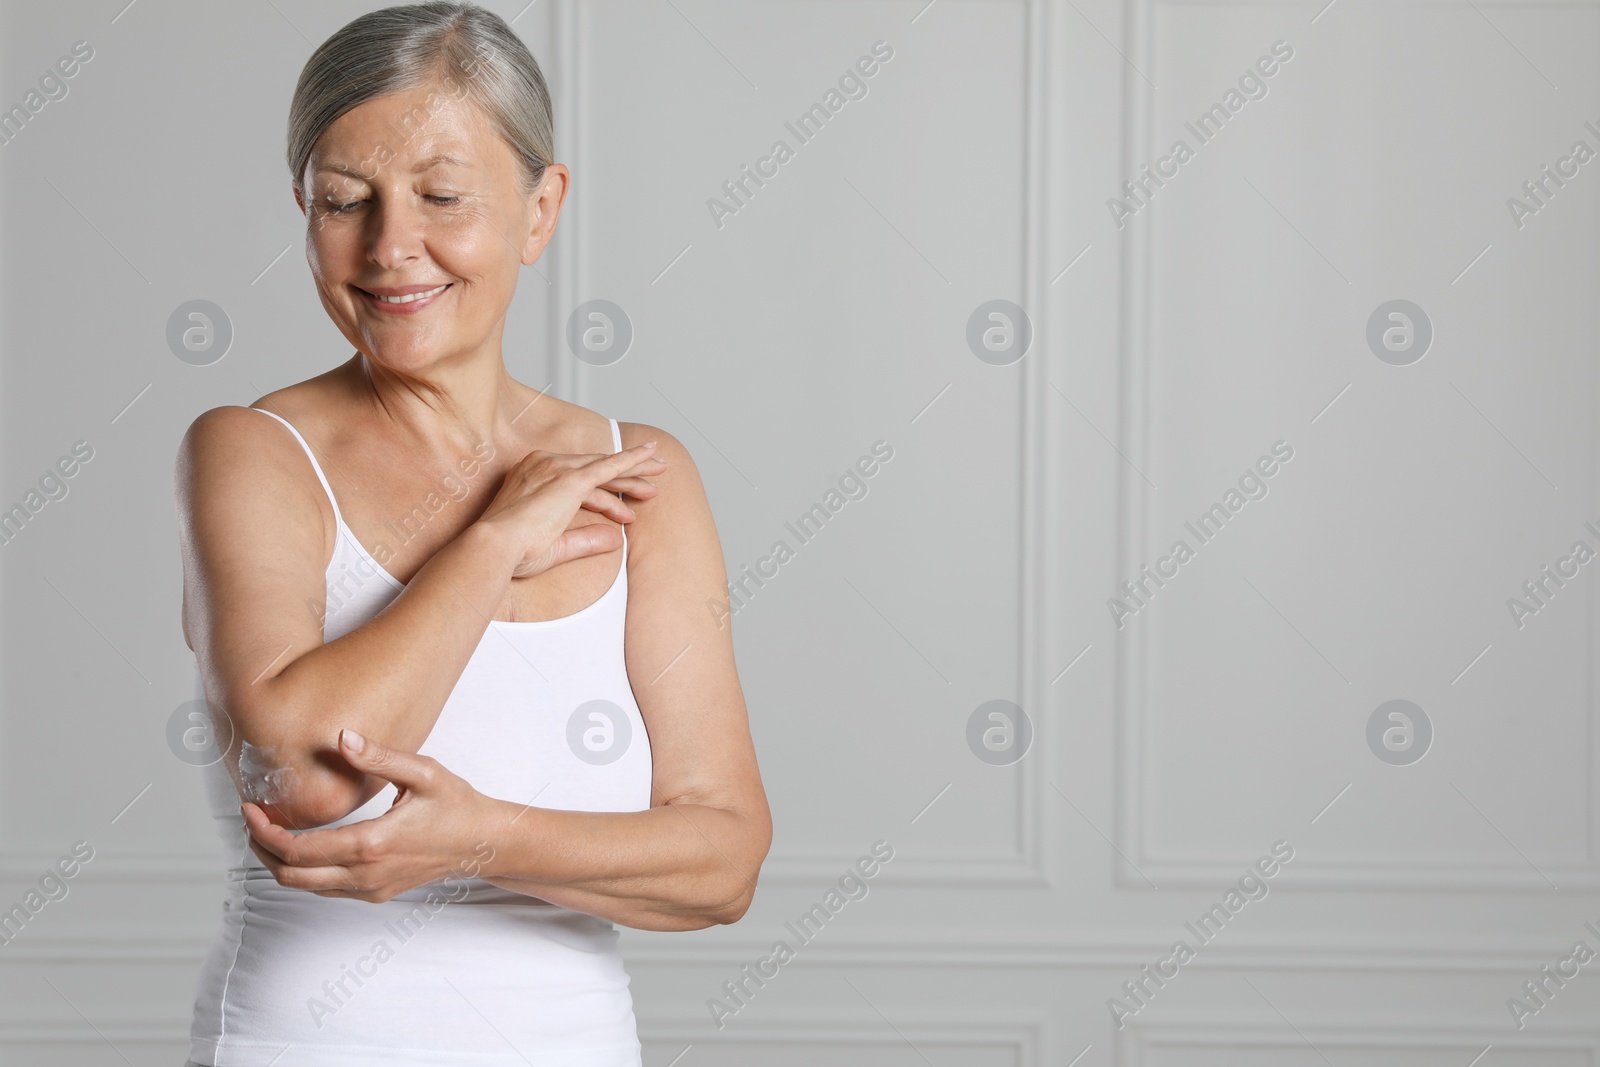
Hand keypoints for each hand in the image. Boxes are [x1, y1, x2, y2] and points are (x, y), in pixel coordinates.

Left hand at [241, 728, 495, 902]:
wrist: (484, 843)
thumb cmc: (456, 805)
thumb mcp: (423, 773)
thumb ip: (379, 757)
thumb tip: (342, 738)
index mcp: (372, 845)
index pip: (298, 850)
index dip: (264, 831)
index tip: (251, 808)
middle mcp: (366, 874)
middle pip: (290, 875)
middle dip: (261, 848)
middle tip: (252, 819)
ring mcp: (370, 888)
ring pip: (304, 887)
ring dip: (279, 862)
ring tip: (270, 831)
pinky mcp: (375, 893)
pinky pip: (326, 889)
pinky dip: (304, 870)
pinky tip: (304, 845)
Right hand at [475, 441, 665, 578]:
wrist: (493, 547)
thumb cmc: (512, 551)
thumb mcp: (556, 545)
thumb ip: (586, 540)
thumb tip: (616, 540)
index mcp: (532, 475)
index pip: (577, 478)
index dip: (604, 488)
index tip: (622, 495)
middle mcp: (543, 464)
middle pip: (595, 467)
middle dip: (625, 473)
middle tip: (653, 474)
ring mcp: (556, 469)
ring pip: (606, 467)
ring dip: (634, 473)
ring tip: (659, 479)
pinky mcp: (570, 479)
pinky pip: (609, 466)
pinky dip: (632, 460)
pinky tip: (651, 456)